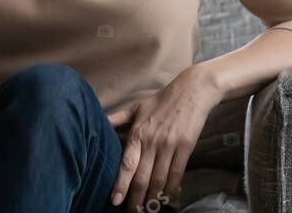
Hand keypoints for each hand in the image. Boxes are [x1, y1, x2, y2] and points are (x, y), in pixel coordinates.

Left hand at [106, 66, 217, 211]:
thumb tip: (99, 120)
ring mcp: (169, 146)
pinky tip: (168, 198)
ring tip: (148, 210)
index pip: (127, 164)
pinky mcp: (186, 148)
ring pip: (159, 179)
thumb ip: (118, 118)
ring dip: (154, 198)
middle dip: (136, 199)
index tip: (115, 200)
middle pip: (142, 177)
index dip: (121, 184)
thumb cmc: (162, 99)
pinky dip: (172, 188)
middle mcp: (152, 142)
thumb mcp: (137, 106)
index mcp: (138, 133)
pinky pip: (177, 174)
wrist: (191, 90)